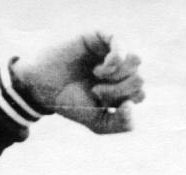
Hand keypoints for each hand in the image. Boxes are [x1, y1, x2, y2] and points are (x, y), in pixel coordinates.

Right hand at [11, 32, 144, 133]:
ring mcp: (110, 52)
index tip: (104, 105)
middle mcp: (119, 70)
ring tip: (97, 77)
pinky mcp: (99, 38)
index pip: (140, 94)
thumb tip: (133, 105)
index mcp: (121, 89)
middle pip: (140, 79)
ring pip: (135, 61)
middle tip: (97, 91)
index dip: (125, 103)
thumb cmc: (71, 104)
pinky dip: (116, 59)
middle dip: (120, 90)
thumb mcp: (99, 123)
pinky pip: (120, 43)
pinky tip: (103, 67)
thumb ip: (122, 124)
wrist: (45, 89)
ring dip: (118, 75)